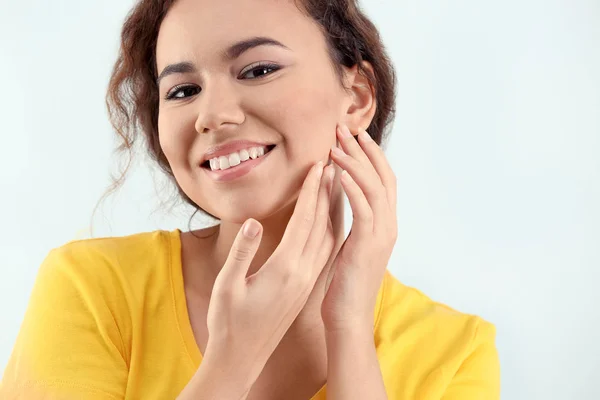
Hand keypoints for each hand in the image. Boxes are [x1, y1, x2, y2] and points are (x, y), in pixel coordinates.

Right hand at [203, 160, 335, 384]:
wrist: (242, 358)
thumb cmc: (229, 323)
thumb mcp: (227, 286)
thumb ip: (242, 252)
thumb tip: (254, 222)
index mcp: (285, 269)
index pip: (304, 221)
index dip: (312, 191)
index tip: (318, 165)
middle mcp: (303, 273)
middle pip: (322, 225)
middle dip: (328, 192)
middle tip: (334, 162)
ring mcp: (308, 281)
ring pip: (329, 237)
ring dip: (333, 209)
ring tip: (335, 184)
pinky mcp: (306, 287)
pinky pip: (325, 251)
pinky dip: (330, 229)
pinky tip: (329, 220)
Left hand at [321, 123, 397, 333]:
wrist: (348, 315)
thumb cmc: (344, 282)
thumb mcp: (352, 246)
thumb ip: (354, 224)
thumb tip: (345, 204)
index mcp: (384, 224)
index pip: (383, 181)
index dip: (371, 156)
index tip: (354, 137)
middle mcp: (388, 225)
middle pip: (383, 176)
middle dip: (363, 150)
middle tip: (344, 129)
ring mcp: (382, 234)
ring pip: (374, 187)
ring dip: (355, 162)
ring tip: (336, 144)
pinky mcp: (368, 244)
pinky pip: (364, 208)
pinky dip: (354, 186)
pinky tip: (341, 171)